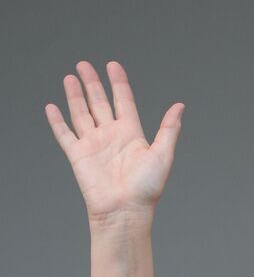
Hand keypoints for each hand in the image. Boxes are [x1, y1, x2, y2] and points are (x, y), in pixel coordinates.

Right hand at [45, 61, 183, 225]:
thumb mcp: (162, 155)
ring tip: (70, 77)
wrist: (125, 211)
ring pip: (81, 114)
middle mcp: (111, 136)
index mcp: (131, 134)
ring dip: (75, 96)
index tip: (112, 65)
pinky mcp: (78, 156)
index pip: (123, 101)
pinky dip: (57, 121)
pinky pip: (65, 134)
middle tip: (84, 64)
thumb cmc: (146, 189)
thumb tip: (180, 106)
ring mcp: (94, 145)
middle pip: (99, 102)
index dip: (118, 83)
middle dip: (92, 83)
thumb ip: (168, 129)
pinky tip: (51, 107)